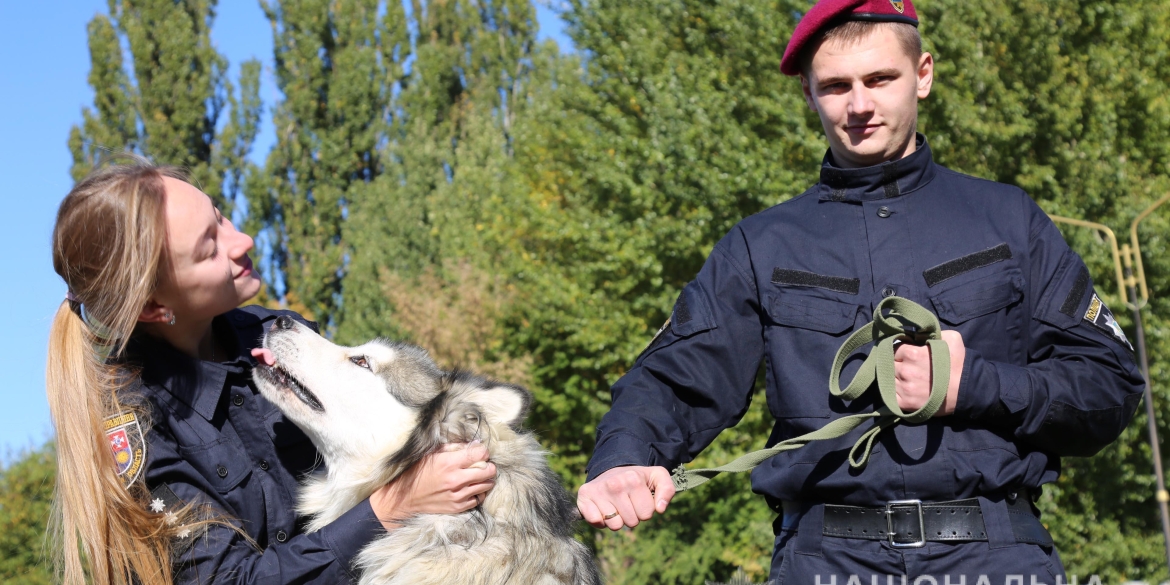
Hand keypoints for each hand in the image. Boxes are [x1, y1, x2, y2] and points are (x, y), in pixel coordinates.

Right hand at [369, 442, 495, 529]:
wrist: (403, 498)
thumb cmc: (415, 472)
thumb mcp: (431, 454)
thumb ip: (454, 447)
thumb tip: (474, 444)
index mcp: (449, 463)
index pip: (481, 453)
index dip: (483, 451)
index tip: (479, 452)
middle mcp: (456, 480)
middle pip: (489, 470)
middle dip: (488, 465)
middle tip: (482, 464)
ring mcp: (458, 496)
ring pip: (486, 485)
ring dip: (485, 479)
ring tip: (477, 475)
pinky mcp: (457, 507)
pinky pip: (478, 499)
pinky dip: (478, 492)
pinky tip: (470, 488)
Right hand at [576, 466, 674, 529]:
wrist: (612, 470)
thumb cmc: (637, 478)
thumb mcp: (657, 477)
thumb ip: (667, 490)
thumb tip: (660, 509)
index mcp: (633, 479)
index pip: (647, 514)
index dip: (645, 510)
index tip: (639, 500)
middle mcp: (614, 484)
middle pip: (632, 522)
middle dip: (632, 517)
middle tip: (627, 503)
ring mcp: (598, 491)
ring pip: (615, 526)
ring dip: (617, 521)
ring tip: (616, 506)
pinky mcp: (584, 496)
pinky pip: (596, 522)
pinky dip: (600, 521)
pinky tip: (602, 510)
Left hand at [893, 329, 964, 416]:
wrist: (968, 391)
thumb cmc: (960, 364)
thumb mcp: (951, 339)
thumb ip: (931, 332)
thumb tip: (918, 333)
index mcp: (912, 354)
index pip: (893, 348)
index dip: (900, 351)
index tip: (906, 354)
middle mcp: (905, 371)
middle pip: (888, 364)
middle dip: (896, 364)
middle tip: (907, 366)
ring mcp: (904, 388)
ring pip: (888, 379)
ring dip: (894, 378)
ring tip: (907, 379)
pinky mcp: (905, 403)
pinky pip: (890, 396)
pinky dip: (894, 393)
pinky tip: (905, 390)